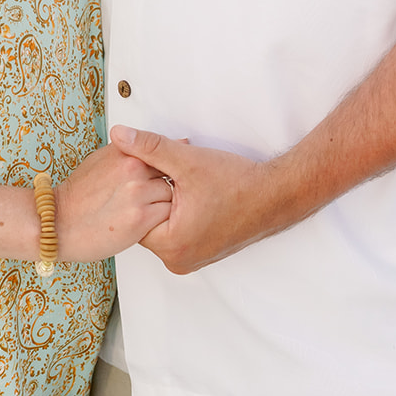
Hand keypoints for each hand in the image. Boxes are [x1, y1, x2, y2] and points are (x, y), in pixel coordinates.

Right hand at [55, 144, 172, 262]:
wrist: (58, 223)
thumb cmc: (77, 195)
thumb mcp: (100, 159)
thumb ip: (127, 151)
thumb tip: (150, 144)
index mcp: (125, 150)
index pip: (162, 151)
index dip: (162, 167)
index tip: (155, 178)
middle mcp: (133, 167)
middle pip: (170, 172)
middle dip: (163, 185)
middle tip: (146, 197)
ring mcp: (137, 192)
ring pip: (171, 195)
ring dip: (162, 204)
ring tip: (141, 210)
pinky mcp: (140, 218)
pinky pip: (167, 216)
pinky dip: (159, 221)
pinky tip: (140, 222)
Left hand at [110, 126, 281, 274]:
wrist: (276, 195)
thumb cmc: (238, 183)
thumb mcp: (187, 160)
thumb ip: (149, 147)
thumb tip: (119, 135)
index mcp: (171, 245)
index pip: (133, 214)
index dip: (139, 186)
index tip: (153, 171)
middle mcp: (179, 260)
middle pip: (146, 221)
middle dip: (153, 194)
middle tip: (171, 175)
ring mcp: (191, 259)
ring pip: (162, 225)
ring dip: (166, 202)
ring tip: (183, 183)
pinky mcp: (202, 253)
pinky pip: (177, 231)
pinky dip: (178, 212)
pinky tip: (191, 194)